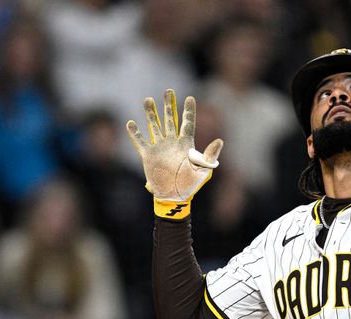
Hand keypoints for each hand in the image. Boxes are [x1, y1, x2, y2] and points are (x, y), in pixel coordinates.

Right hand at [126, 89, 223, 218]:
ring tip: (148, 99)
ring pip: (155, 126)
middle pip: (171, 119)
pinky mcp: (148, 156)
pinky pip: (140, 142)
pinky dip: (135, 133)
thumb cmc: (191, 185)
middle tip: (168, 90)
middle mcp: (172, 143)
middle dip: (169, 105)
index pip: (188, 123)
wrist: (174, 197)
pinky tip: (131, 123)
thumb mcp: (203, 170)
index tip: (189, 97)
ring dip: (151, 114)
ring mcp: (160, 148)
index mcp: (186, 145)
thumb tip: (220, 140)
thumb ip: (210, 155)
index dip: (189, 110)